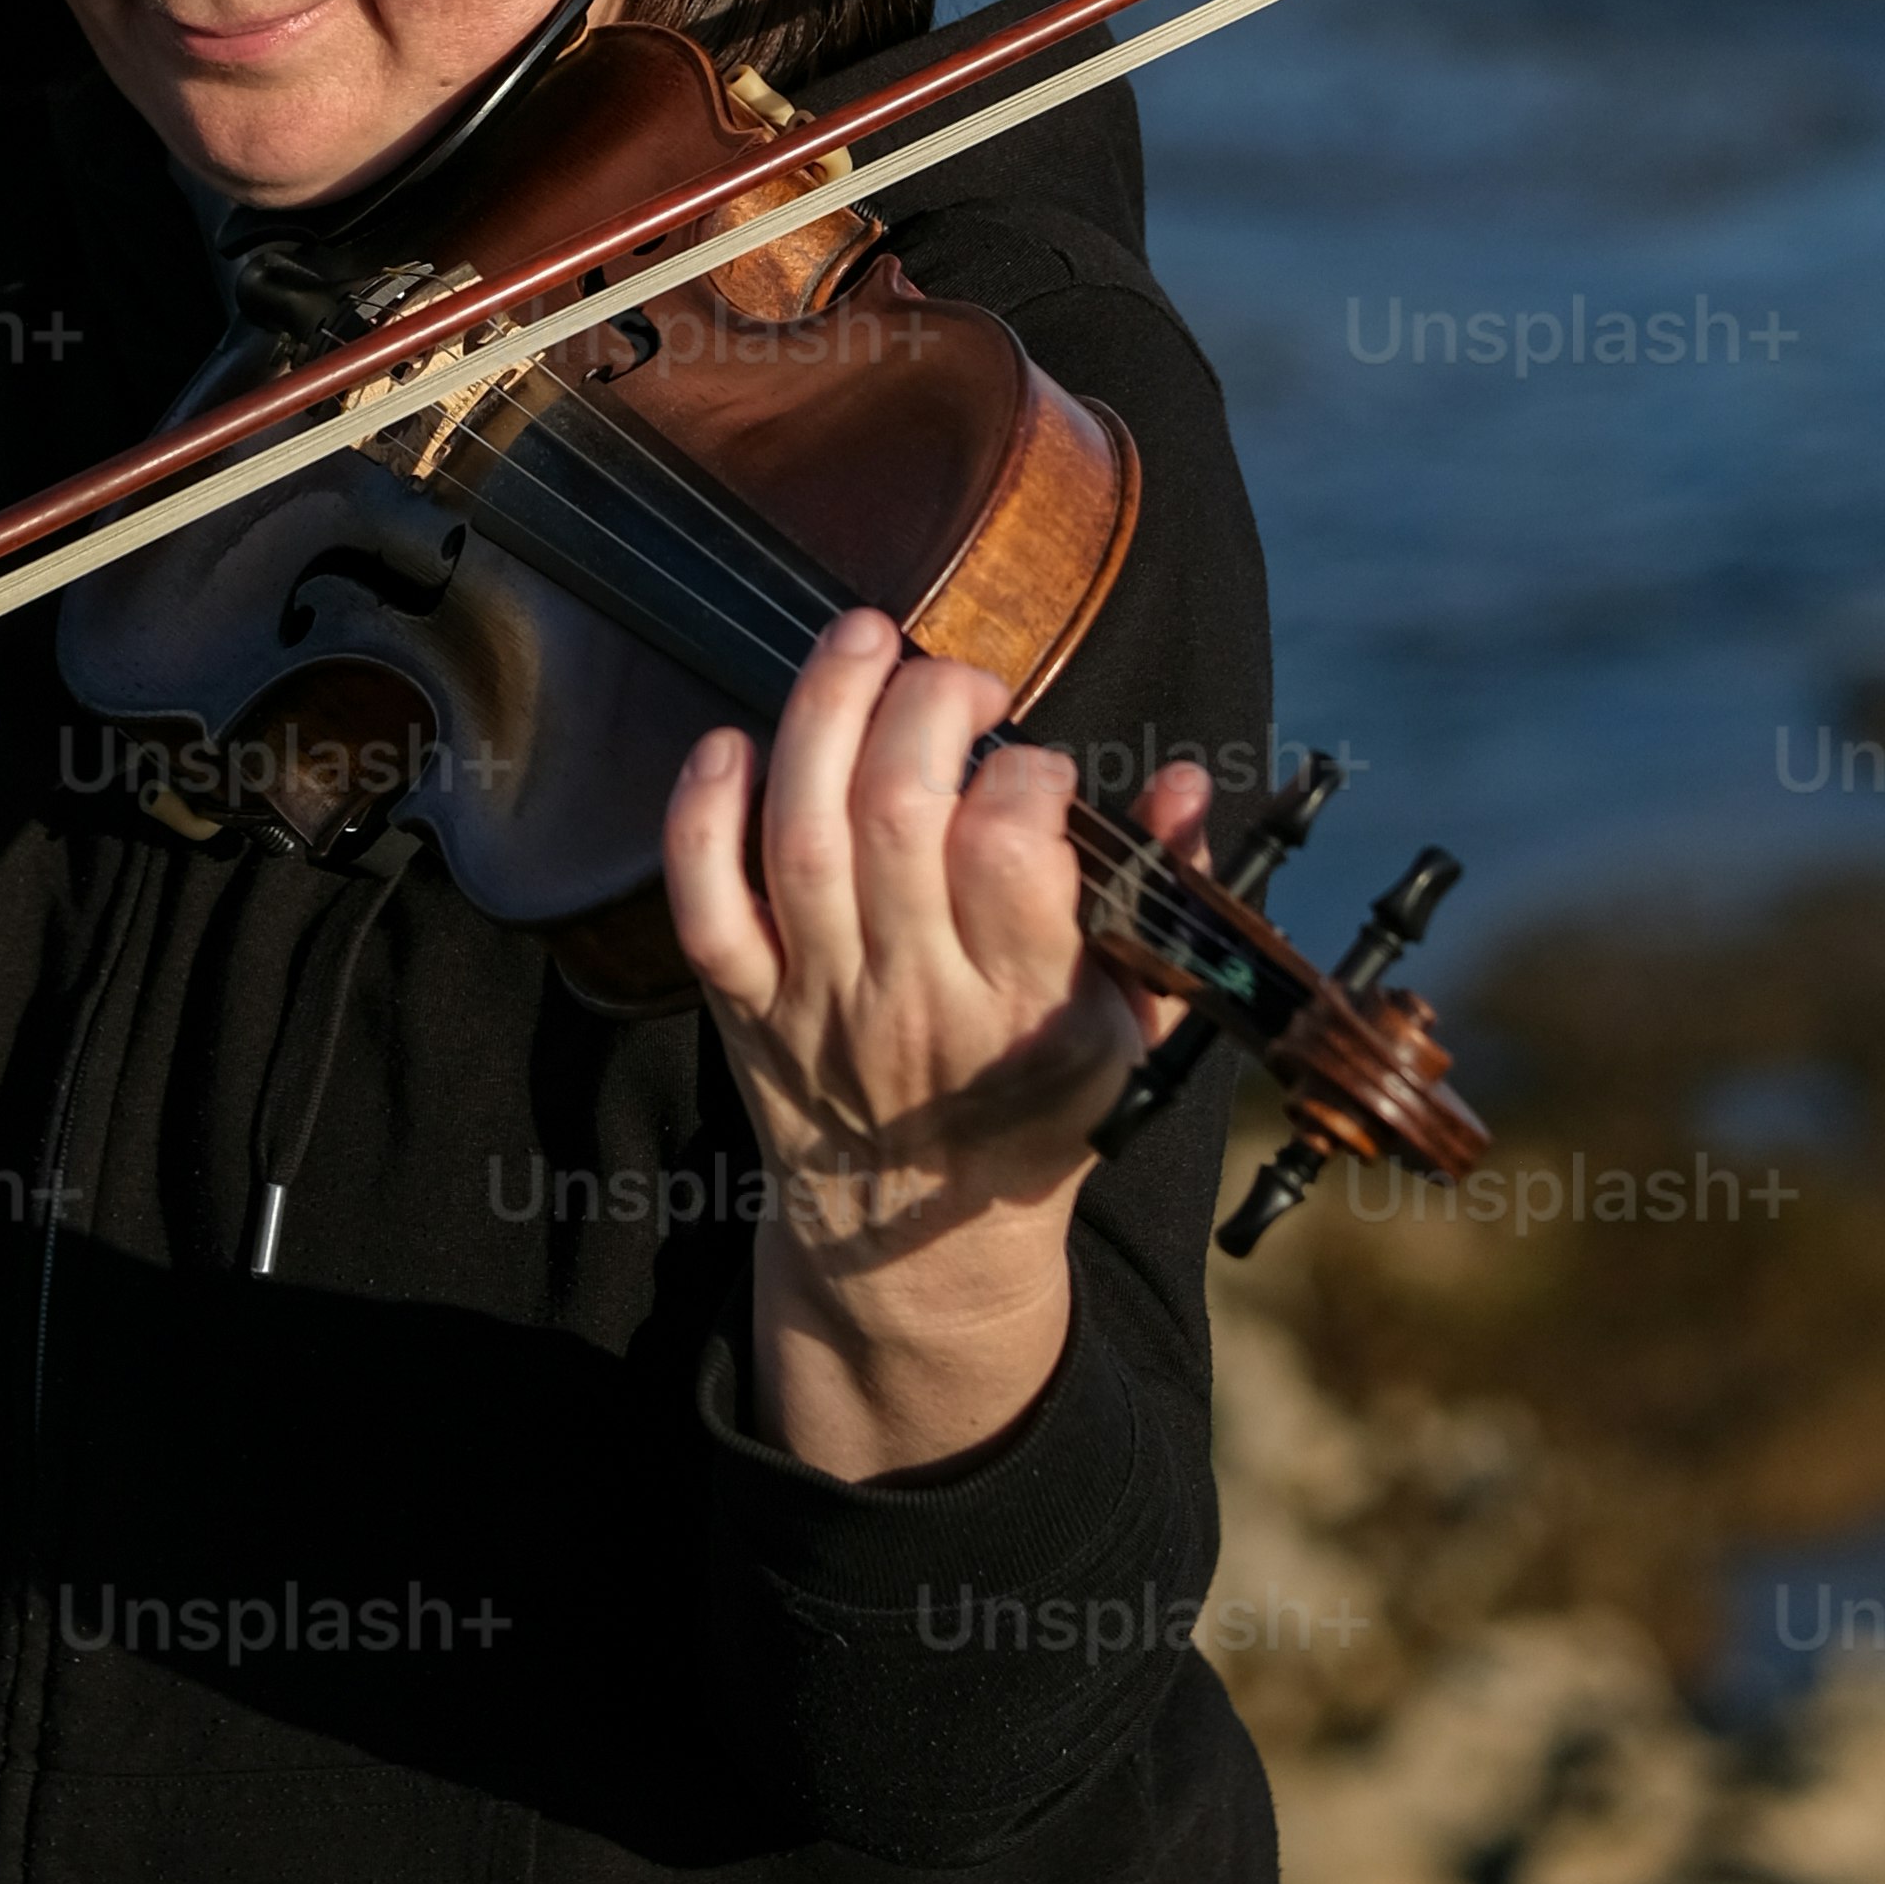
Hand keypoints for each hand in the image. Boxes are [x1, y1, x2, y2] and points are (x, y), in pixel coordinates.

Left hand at [660, 606, 1213, 1477]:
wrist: (916, 1245)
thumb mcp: (1134, 1023)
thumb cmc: (1037, 1109)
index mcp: (1023, 1008)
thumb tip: (1183, 782)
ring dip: (823, 714)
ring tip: (863, 638)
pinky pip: (703, 904)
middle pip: (896, 820)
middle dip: (925, 710)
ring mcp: (816, 1002)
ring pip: (801, 838)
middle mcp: (912, 1000)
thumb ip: (1164, 898)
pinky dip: (701, 817)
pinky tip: (735, 744)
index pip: (1008, 859)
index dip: (1024, 777)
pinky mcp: (743, 1007)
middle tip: (963, 680)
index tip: (1039, 763)